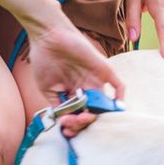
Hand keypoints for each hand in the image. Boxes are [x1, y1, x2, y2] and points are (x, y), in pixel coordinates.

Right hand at [25, 22, 124, 137]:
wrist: (47, 36)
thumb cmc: (44, 59)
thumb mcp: (47, 89)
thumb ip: (57, 105)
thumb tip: (64, 123)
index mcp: (74, 94)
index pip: (80, 115)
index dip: (75, 125)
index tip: (65, 129)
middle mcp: (87, 89)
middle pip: (93, 114)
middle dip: (83, 122)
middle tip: (73, 122)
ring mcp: (96, 80)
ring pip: (105, 106)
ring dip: (96, 116)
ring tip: (84, 117)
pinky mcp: (104, 70)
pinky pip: (118, 85)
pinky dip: (119, 98)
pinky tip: (114, 107)